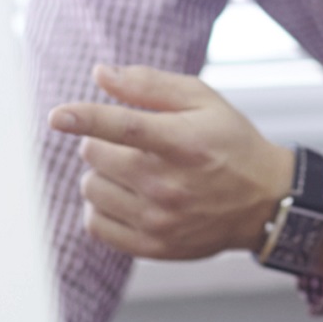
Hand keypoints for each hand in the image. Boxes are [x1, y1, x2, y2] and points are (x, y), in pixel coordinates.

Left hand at [49, 65, 293, 259]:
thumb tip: (100, 75)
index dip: (85, 118)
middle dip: (100, 141)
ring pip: (91, 189)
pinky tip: (121, 196)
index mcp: (184, 143)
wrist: (265, 202)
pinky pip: (95, 225)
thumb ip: (151, 84)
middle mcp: (170, 185)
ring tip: (128, 170)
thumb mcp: (204, 101)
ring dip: (99, 173)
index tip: (57, 116)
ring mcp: (160, 221)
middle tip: (127, 143)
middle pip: (96, 156)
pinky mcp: (154, 247)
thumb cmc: (232, 143)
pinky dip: (98, 207)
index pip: (124, 128)